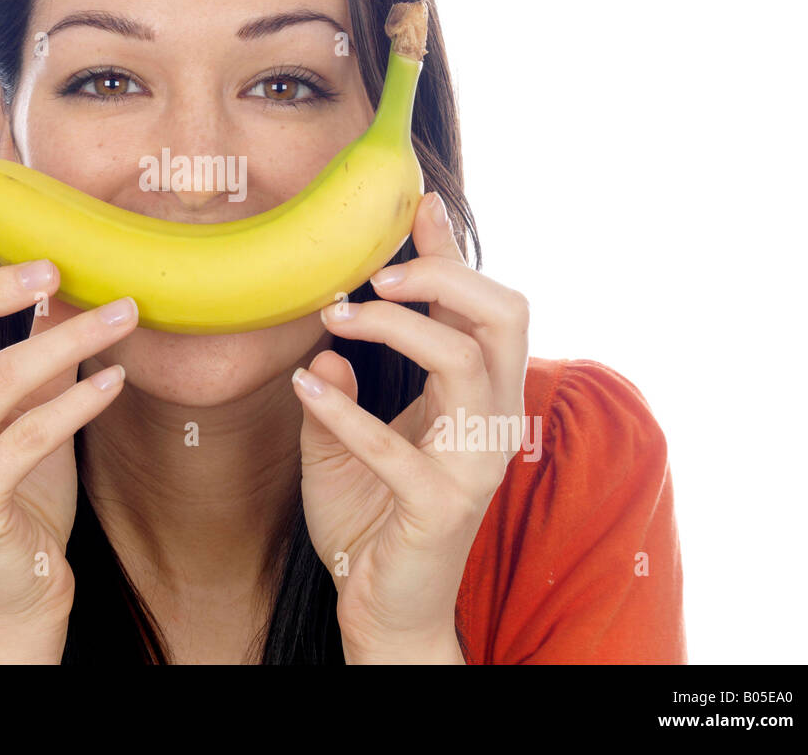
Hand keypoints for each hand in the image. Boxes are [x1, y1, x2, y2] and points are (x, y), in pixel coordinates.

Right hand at [0, 180, 137, 645]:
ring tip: (124, 312)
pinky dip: (79, 400)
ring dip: (67, 337)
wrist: (12, 585)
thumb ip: (25, 339)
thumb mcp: (16, 399)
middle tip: (52, 265)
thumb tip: (62, 270)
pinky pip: (28, 435)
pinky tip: (116, 380)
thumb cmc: (12, 480)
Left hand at [291, 190, 529, 661]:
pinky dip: (345, 410)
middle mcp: (491, 420)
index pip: (482, 305)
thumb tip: (330, 337)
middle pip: (504, 314)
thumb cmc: (369, 515)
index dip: (452, 251)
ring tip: (336, 315)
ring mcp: (474, 463)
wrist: (382, 606)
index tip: (415, 202)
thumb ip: (348, 383)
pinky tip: (303, 385)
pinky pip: (396, 445)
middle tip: (375, 269)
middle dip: (443, 273)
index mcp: (477, 395)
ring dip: (396, 325)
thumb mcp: (349, 434)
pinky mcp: (441, 506)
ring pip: (464, 360)